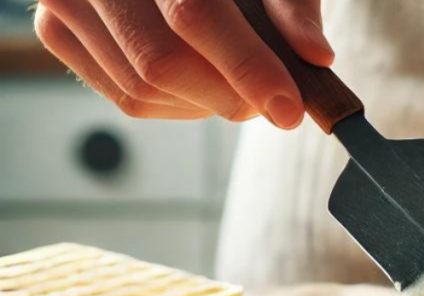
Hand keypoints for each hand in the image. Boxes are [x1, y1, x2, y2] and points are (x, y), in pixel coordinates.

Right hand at [34, 0, 333, 127]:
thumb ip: (291, 5)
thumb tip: (316, 56)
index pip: (194, 13)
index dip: (247, 66)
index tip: (289, 108)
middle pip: (162, 63)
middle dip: (229, 96)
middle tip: (270, 100)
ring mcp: (66, 0)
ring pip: (143, 89)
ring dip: (207, 104)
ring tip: (237, 82)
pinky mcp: (57, 31)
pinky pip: (127, 98)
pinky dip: (178, 105)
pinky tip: (201, 82)